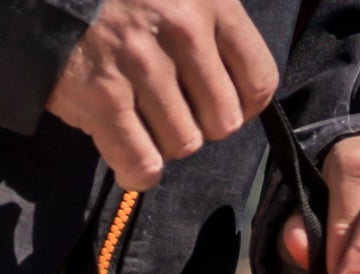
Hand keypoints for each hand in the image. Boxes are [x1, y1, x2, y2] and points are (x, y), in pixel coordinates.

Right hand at [44, 0, 277, 191]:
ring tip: (138, 113)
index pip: (259, 82)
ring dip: (163, 141)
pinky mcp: (100, 93)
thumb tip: (241, 97)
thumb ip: (212, 29)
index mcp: (208, 0)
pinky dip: (138, 170)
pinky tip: (128, 154)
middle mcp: (180, 28)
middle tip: (167, 105)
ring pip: (184, 143)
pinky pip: (142, 162)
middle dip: (199, 123)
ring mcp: (139, 62)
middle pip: (223, 121)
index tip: (217, 102)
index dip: (242, 105)